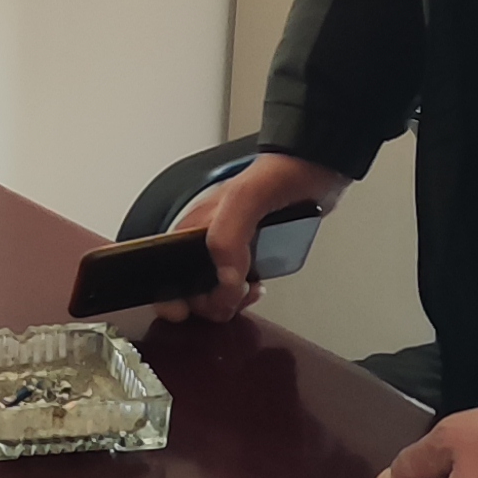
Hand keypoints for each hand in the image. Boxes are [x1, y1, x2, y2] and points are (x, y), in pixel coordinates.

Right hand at [157, 151, 351, 321]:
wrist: (315, 169)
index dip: (169, 296)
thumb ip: (227, 237)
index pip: (163, 271)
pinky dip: (244, 296)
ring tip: (247, 292)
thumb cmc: (278, 173)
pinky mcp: (248, 258)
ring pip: (212, 294)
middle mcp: (204, 241)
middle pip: (187, 291)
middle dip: (209, 303)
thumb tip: (224, 280)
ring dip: (228, 302)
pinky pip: (236, 289)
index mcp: (192, 227)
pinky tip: (257, 288)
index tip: (188, 308)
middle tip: (230, 297)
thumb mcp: (246, 198)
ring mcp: (227, 252)